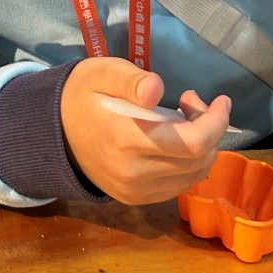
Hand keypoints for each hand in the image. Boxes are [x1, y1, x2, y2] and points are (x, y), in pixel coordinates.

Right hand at [60, 56, 230, 204]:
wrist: (52, 133)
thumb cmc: (81, 96)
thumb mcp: (100, 74)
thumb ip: (130, 80)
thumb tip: (156, 89)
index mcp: (126, 139)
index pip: (193, 142)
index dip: (216, 122)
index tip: (221, 100)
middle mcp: (133, 173)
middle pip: (199, 160)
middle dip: (210, 128)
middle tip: (191, 102)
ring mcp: (135, 191)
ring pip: (193, 175)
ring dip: (202, 147)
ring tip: (183, 119)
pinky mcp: (135, 199)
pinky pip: (178, 185)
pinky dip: (188, 163)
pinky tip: (174, 141)